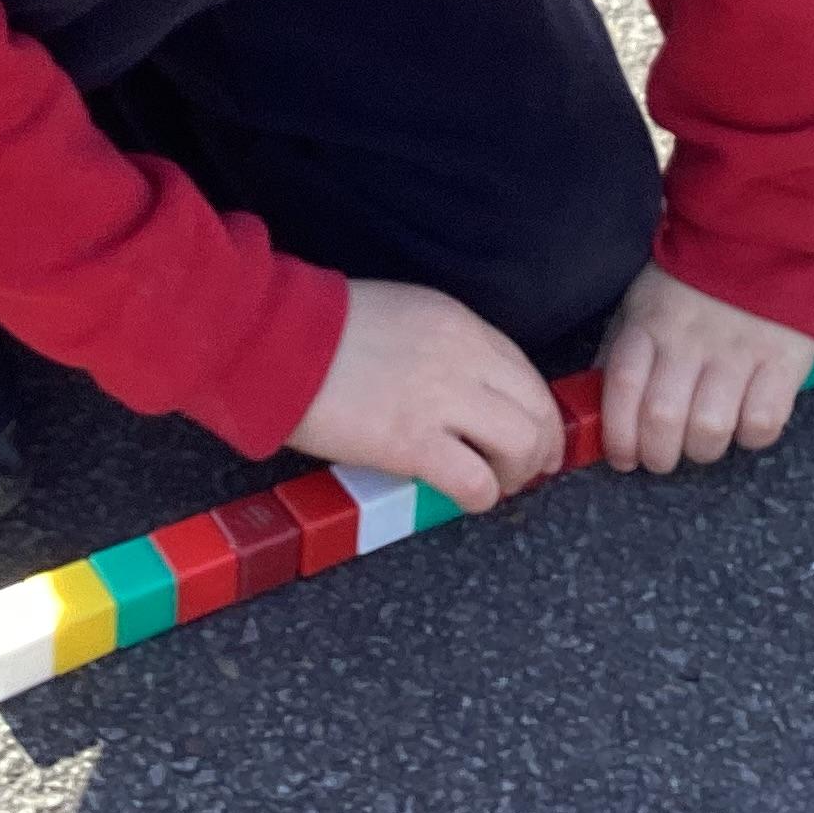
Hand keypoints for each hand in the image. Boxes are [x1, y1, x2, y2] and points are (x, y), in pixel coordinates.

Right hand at [287, 280, 565, 513]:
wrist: (271, 340)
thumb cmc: (318, 329)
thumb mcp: (400, 314)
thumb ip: (441, 346)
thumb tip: (463, 391)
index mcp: (457, 324)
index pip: (525, 373)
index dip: (540, 413)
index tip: (537, 438)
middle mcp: (461, 357)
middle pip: (536, 409)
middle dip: (542, 448)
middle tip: (526, 473)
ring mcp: (440, 399)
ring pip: (521, 445)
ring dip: (517, 474)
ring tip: (496, 486)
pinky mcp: (412, 443)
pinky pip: (476, 481)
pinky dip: (480, 496)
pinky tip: (465, 498)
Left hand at [600, 261, 813, 472]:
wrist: (761, 235)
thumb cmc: (694, 280)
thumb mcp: (642, 302)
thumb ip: (620, 351)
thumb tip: (598, 404)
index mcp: (650, 324)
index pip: (623, 389)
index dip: (618, 436)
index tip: (623, 456)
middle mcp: (690, 339)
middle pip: (663, 420)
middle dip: (658, 456)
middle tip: (663, 457)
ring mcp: (738, 351)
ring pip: (710, 429)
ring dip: (703, 449)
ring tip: (704, 440)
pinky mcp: (782, 361)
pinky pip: (763, 422)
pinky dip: (750, 435)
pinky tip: (745, 421)